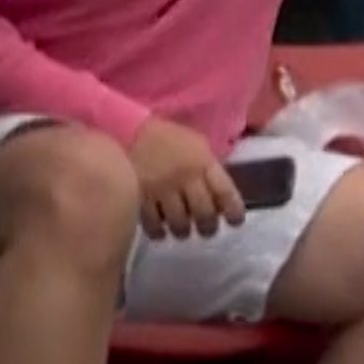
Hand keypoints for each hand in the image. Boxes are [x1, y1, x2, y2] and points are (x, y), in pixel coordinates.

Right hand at [128, 117, 246, 239]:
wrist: (128, 131)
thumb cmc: (167, 138)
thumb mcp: (196, 144)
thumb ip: (209, 167)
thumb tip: (221, 195)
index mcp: (203, 162)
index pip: (226, 192)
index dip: (234, 211)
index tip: (235, 222)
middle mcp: (185, 178)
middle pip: (204, 213)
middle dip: (208, 227)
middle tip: (207, 229)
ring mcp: (162, 190)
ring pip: (180, 223)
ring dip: (184, 230)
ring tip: (183, 230)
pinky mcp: (140, 198)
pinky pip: (154, 224)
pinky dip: (159, 232)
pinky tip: (161, 230)